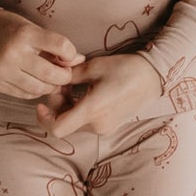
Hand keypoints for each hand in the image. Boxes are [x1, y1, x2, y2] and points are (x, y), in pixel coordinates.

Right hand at [0, 9, 83, 102]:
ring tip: (51, 78)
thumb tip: (78, 59)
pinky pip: (24, 94)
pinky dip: (35, 91)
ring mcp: (3, 72)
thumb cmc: (8, 27)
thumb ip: (53, 44)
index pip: (61, 46)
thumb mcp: (31, 27)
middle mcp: (14, 54)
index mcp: (25, 34)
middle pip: (51, 74)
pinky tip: (36, 82)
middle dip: (64, 76)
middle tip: (65, 72)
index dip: (71, 53)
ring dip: (51, 86)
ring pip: (39, 88)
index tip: (70, 55)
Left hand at [34, 47, 165, 145]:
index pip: (57, 129)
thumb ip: (70, 75)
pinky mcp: (109, 126)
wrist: (154, 77)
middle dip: (57, 105)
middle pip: (64, 124)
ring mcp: (104, 128)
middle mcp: (97, 124)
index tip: (41, 103)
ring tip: (73, 85)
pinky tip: (84, 92)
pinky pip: (86, 122)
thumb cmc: (126, 68)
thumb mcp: (95, 66)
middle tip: (61, 84)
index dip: (44, 118)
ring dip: (68, 107)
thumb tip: (54, 78)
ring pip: (74, 123)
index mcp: (92, 110)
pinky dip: (79, 110)